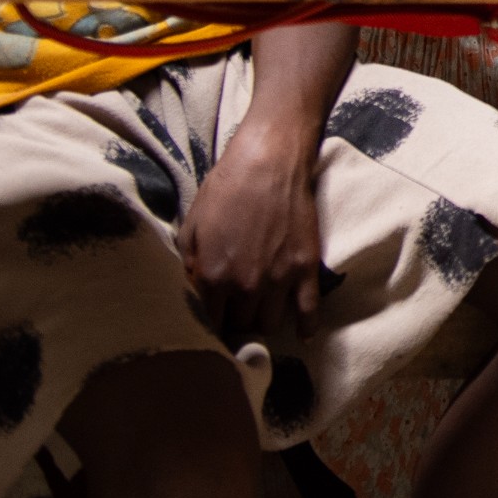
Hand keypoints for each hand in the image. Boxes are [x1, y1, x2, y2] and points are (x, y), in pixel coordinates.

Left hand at [181, 120, 326, 341]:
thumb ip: (188, 263)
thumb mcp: (192, 225)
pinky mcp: (306, 269)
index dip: (208, 326)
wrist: (269, 163)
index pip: (208, 322)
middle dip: (235, 323)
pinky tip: (304, 335)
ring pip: (270, 324)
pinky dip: (307, 326)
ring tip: (261, 313)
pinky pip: (309, 310)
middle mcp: (245, 286)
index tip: (211, 326)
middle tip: (236, 315)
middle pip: (240, 326)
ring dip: (263, 322)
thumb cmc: (225, 188)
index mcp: (213, 277)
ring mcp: (279, 280)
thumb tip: (191, 288)